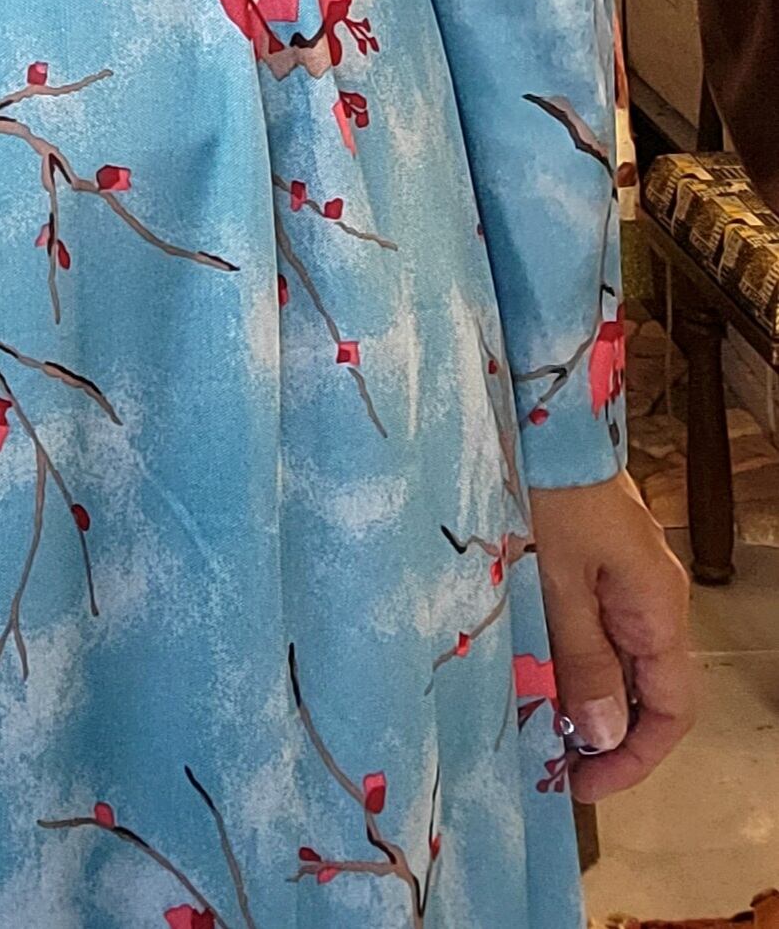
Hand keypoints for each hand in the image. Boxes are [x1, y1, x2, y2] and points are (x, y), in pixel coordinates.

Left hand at [531, 469, 696, 802]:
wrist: (537, 416)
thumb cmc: (548, 491)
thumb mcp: (557, 583)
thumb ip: (583, 660)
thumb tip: (605, 738)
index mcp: (657, 607)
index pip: (671, 710)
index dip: (633, 758)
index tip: (582, 785)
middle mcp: (652, 597)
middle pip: (645, 689)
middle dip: (602, 733)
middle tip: (546, 759)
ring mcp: (625, 577)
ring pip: (616, 659)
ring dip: (580, 695)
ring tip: (530, 719)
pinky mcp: (596, 560)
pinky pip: (594, 626)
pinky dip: (568, 655)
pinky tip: (529, 663)